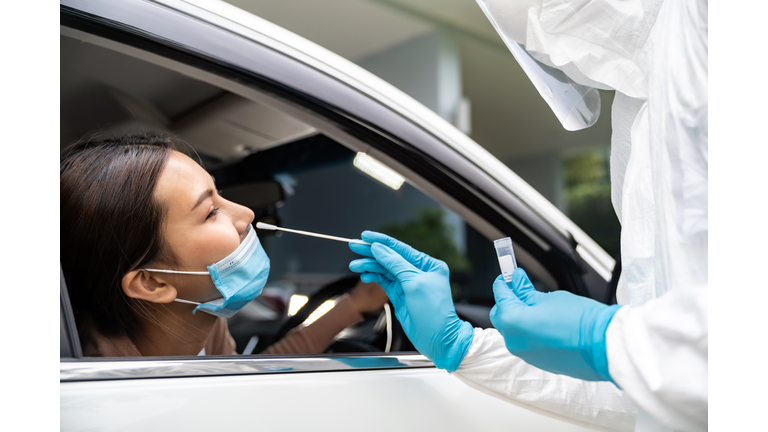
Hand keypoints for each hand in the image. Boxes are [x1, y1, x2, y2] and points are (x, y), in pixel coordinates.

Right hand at [348, 231, 473, 371]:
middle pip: (390, 257)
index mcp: (427, 264)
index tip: (366, 236)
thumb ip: (395, 264)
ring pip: (385, 269)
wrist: (437, 339)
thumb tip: (380, 249)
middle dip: (371, 252)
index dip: (382, 241)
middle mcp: (418, 272)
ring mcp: (408, 284)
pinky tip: (365, 275)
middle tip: (354, 245)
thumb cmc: (434, 312)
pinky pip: (385, 281)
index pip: (400, 248)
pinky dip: (374, 277)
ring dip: (370, 266)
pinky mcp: (401, 295)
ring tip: (355, 265)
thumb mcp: (414, 283)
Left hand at [490, 268, 621, 381]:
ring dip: (519, 317)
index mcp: (512, 320)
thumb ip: (528, 292)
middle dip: (508, 301)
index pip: (501, 295)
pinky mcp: (538, 362)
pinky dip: (529, 331)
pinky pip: (526, 343)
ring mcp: (525, 354)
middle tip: (521, 288)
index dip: (504, 282)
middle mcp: (513, 340)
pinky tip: (545, 323)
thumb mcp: (550, 298)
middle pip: (501, 316)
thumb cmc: (580, 320)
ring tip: (537, 305)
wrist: (603, 345)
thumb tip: (517, 282)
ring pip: (513, 331)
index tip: (509, 275)